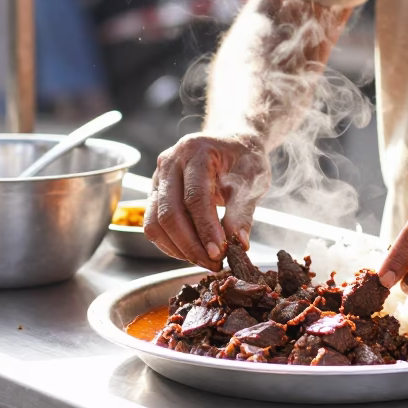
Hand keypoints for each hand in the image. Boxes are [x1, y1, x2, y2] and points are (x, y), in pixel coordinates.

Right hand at [145, 133, 271, 270]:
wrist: (232, 144)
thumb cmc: (244, 159)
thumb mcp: (253, 181)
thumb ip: (243, 212)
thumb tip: (239, 244)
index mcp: (196, 151)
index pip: (195, 197)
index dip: (206, 228)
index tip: (219, 252)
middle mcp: (170, 161)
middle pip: (169, 212)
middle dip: (190, 245)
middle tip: (213, 263)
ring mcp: (158, 177)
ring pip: (155, 223)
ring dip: (178, 249)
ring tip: (205, 260)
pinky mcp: (155, 193)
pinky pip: (153, 225)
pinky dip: (171, 244)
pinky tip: (192, 252)